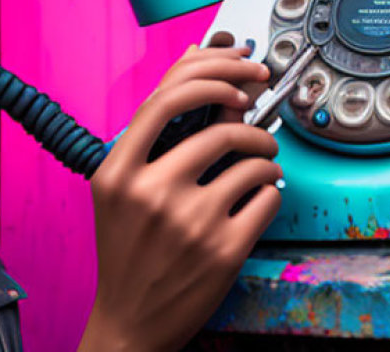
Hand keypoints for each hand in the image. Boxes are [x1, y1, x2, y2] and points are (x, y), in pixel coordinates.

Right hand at [79, 46, 282, 351]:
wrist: (129, 322)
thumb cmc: (128, 249)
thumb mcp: (121, 188)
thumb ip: (153, 135)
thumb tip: (199, 66)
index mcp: (117, 172)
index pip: (166, 99)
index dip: (210, 76)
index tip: (236, 77)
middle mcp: (150, 193)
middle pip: (220, 127)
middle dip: (252, 115)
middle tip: (259, 116)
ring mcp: (189, 223)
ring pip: (252, 161)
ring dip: (267, 154)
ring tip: (263, 160)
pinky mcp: (223, 251)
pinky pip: (267, 197)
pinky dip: (271, 189)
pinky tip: (260, 194)